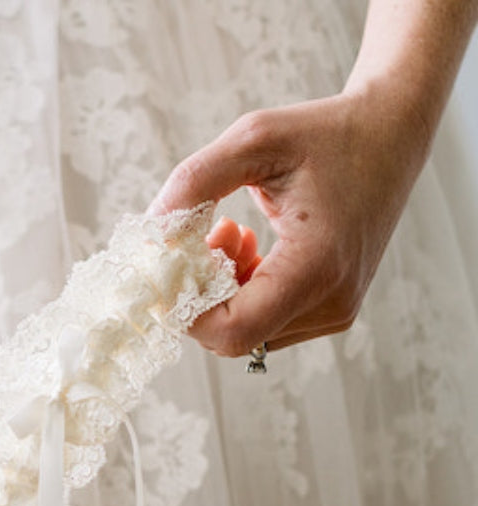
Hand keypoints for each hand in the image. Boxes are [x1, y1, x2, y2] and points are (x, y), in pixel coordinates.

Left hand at [149, 86, 432, 357]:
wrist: (392, 134)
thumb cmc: (326, 132)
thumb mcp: (253, 139)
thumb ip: (192, 183)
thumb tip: (150, 232)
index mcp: (318, 266)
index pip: (233, 330)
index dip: (188, 310)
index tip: (176, 261)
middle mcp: (331, 301)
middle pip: (232, 335)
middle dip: (202, 293)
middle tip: (211, 234)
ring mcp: (335, 311)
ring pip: (245, 332)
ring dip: (221, 290)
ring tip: (234, 233)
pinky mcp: (331, 310)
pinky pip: (264, 322)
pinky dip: (242, 292)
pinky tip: (251, 248)